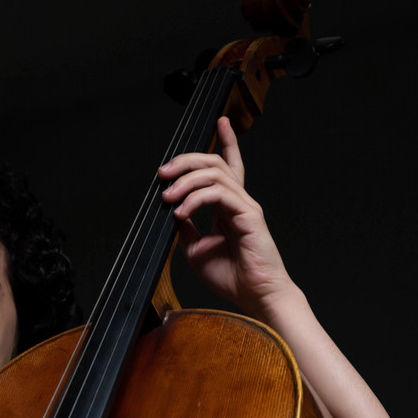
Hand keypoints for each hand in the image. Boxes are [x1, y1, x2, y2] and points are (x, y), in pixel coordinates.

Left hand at [157, 116, 293, 320]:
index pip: (228, 166)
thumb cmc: (231, 276)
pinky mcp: (249, 215)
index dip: (226, 141)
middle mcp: (238, 201)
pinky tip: (181, 212)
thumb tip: (171, 212)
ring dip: (185, 181)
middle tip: (163, 172)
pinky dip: (196, 199)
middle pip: (214, 163)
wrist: (254, 295)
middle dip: (186, 161)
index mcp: (228, 206)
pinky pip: (219, 194)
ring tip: (168, 197)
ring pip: (215, 174)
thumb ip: (186, 228)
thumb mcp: (196, 249)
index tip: (220, 121)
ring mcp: (245, 206)